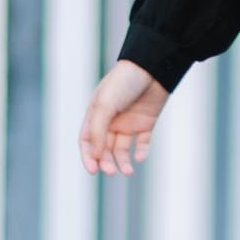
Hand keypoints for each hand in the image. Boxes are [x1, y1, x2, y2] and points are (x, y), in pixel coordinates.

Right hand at [78, 59, 168, 175]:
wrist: (152, 67)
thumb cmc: (124, 82)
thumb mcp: (105, 105)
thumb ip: (97, 131)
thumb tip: (95, 156)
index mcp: (96, 114)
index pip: (87, 141)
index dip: (88, 156)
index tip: (94, 170)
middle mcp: (110, 120)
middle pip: (104, 148)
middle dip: (107, 162)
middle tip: (112, 171)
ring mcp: (128, 121)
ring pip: (122, 149)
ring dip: (123, 161)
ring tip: (128, 171)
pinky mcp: (146, 122)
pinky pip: (143, 142)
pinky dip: (141, 151)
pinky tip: (141, 157)